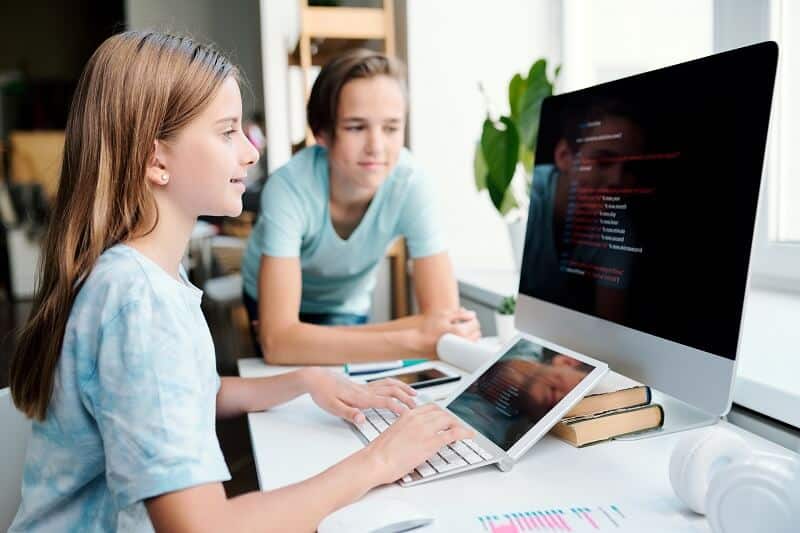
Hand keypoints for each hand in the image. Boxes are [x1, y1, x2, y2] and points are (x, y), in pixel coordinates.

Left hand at [303, 368, 417, 423]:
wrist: (315, 378)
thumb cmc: (322, 393)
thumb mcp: (332, 407)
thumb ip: (348, 413)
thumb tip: (362, 419)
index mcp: (360, 397)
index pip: (385, 402)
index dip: (399, 408)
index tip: (410, 415)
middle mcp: (366, 390)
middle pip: (392, 391)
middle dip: (407, 398)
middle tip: (418, 408)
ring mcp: (365, 386)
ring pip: (389, 384)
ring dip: (404, 388)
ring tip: (414, 394)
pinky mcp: (362, 385)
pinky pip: (383, 382)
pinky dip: (395, 384)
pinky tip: (397, 388)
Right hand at [365, 403, 474, 484]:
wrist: (375, 461)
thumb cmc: (380, 452)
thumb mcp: (394, 433)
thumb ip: (406, 429)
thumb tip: (414, 436)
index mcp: (407, 415)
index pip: (430, 408)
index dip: (441, 413)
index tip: (445, 418)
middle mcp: (417, 418)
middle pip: (441, 413)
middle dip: (450, 419)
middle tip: (455, 426)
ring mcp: (425, 429)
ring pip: (449, 420)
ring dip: (458, 425)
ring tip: (463, 431)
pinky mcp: (430, 442)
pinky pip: (453, 433)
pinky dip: (464, 432)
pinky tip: (470, 435)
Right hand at [415, 308, 480, 353]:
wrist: (418, 343)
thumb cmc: (428, 329)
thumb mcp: (443, 315)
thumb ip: (460, 313)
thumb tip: (472, 314)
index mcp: (459, 331)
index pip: (475, 323)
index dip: (472, 318)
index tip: (467, 317)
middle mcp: (461, 342)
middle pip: (477, 333)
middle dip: (473, 326)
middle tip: (465, 323)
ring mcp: (459, 351)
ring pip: (474, 342)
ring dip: (471, 335)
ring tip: (461, 330)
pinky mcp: (456, 356)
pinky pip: (466, 349)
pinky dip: (466, 342)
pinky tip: (458, 339)